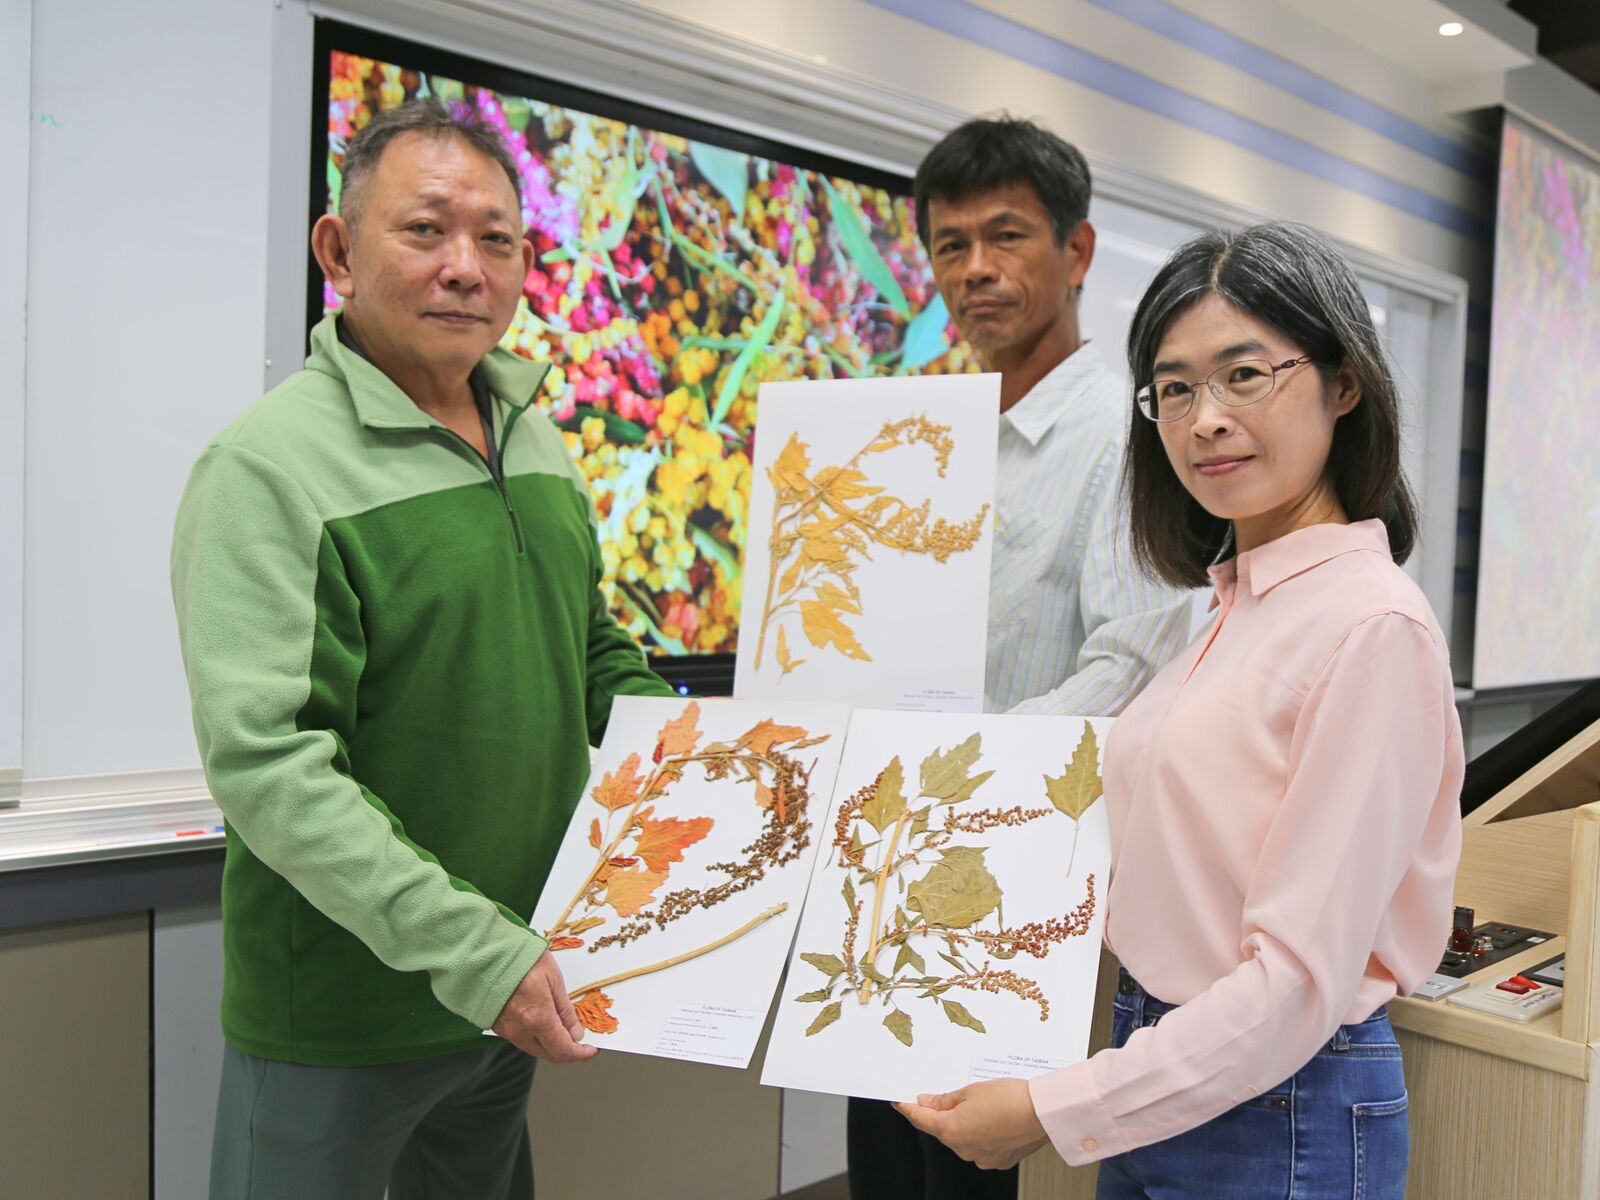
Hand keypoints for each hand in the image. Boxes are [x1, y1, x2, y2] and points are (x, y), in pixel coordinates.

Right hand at [490, 950, 599, 1062]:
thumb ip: (565, 1010)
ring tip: (564, 1030)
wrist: (487, 953)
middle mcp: (520, 1030)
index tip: (591, 1049)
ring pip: (534, 1049)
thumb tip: (576, 1033)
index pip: (563, 1050)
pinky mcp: (497, 1026)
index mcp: (538, 1018)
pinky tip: (544, 1025)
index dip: (580, 1054)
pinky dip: (536, 1038)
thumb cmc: (520, 958)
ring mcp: (507, 1030)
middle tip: (580, 1041)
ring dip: (551, 1045)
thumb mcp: (553, 979)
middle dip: (567, 1052)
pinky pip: (521, 1040)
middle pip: (549, 1055)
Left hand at [894, 1079, 1049, 1170]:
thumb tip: (927, 1102)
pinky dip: (981, 1134)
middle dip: (941, 1114)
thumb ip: (945, 1100)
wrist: (1043, 1112)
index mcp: (951, 1130)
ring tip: (981, 1105)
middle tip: (946, 1095)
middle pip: (942, 1130)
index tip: (900, 1102)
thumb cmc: (1010, 1097)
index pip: (920, 1119)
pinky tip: (993, 1119)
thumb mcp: (971, 1090)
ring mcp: (980, 1157)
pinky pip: (980, 1146)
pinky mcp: (997, 1161)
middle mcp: (963, 1149)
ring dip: (963, 1124)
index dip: (908, 1108)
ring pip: (961, 1139)